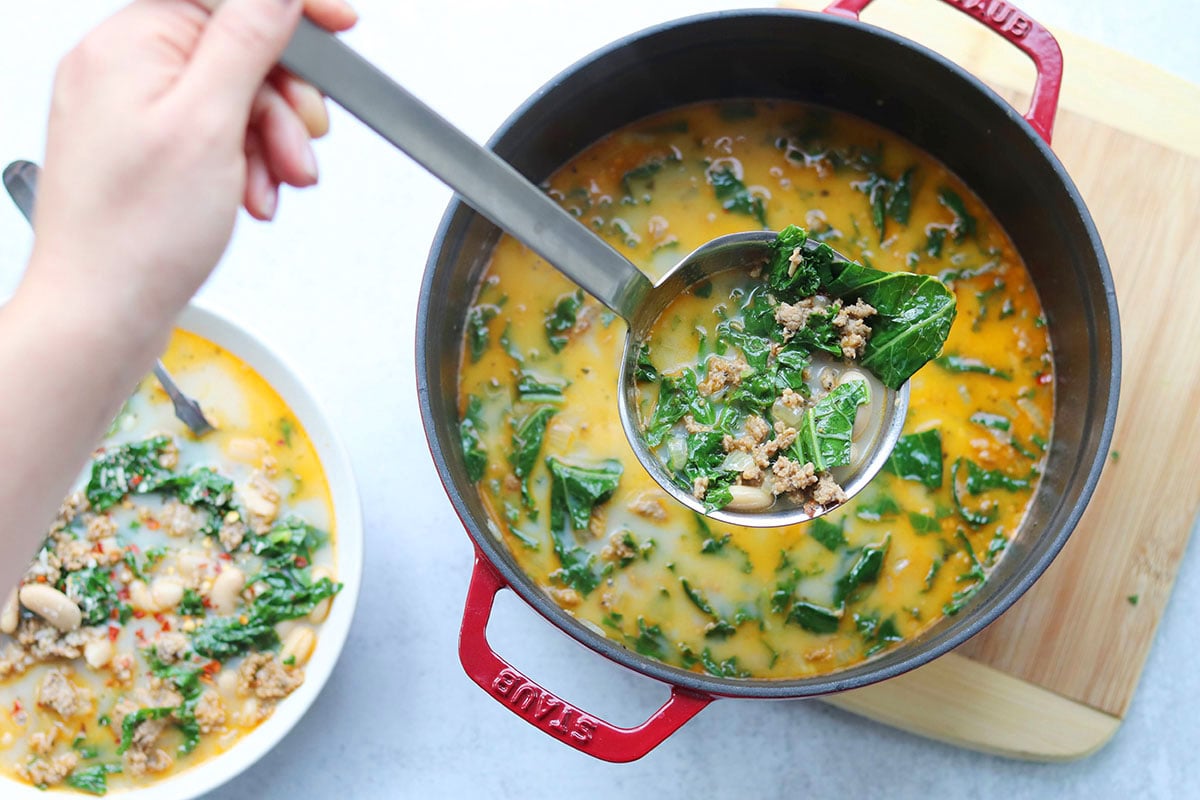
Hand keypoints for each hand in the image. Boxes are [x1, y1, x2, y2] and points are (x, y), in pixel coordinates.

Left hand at [25, 0, 355, 325]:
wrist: (102, 312)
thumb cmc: (135, 234)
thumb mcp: (209, 123)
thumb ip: (246, 40)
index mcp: (129, 44)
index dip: (289, 10)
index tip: (337, 24)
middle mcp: (122, 68)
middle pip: (234, 51)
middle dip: (281, 102)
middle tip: (299, 146)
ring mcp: (131, 110)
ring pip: (232, 98)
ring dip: (268, 142)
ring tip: (272, 186)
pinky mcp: (145, 149)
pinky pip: (213, 134)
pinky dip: (244, 164)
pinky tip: (247, 197)